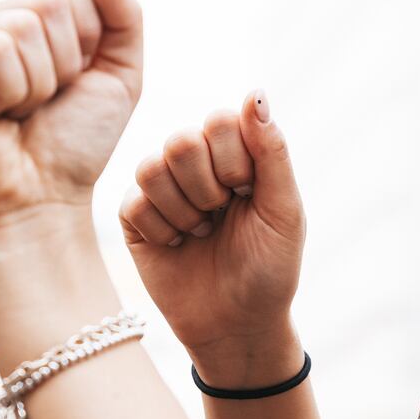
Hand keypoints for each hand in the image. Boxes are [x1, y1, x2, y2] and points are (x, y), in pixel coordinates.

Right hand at [0, 0, 143, 243]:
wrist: (40, 204)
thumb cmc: (73, 145)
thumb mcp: (118, 74)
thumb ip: (123, 15)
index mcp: (21, 15)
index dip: (90, 35)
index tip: (73, 81)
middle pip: (51, 0)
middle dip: (68, 61)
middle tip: (43, 104)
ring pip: (26, 23)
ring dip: (41, 82)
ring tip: (18, 113)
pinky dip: (14, 90)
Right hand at [120, 94, 304, 387]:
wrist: (237, 326)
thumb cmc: (270, 268)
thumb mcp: (284, 211)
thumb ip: (272, 150)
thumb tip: (254, 92)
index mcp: (237, 153)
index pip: (219, 121)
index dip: (234, 161)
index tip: (248, 193)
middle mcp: (197, 163)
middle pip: (181, 141)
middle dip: (207, 188)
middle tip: (222, 214)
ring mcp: (163, 188)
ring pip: (151, 168)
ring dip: (184, 211)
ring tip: (201, 232)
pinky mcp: (135, 217)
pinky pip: (134, 203)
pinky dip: (163, 232)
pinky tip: (178, 246)